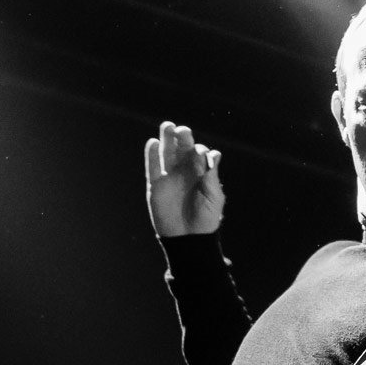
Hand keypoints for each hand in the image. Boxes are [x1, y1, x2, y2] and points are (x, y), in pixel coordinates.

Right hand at [143, 121, 223, 236]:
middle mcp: (185, 173)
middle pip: (182, 149)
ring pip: (166, 154)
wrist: (189, 238)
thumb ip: (211, 176)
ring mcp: (169, 178)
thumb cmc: (206, 219)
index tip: (202, 155)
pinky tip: (153, 142)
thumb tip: (212, 154)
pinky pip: (152, 167)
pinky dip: (151, 155)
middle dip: (183, 138)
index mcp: (201, 174)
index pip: (200, 155)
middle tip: (183, 130)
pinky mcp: (156, 186)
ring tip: (168, 126)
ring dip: (167, 139)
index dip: (200, 151)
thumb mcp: (214, 197)